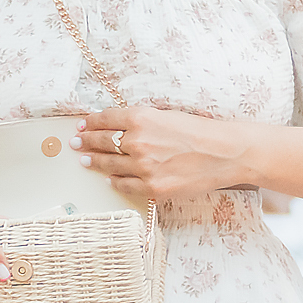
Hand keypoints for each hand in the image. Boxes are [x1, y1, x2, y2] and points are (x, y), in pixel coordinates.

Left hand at [71, 106, 247, 202]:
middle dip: (86, 141)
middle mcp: (138, 141)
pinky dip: (115, 181)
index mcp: (142, 118)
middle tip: (77, 142)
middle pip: (102, 141)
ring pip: (108, 164)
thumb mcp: (169, 116)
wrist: (225, 153)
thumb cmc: (202, 132)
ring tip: (86, 160)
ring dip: (95, 161)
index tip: (83, 125)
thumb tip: (120, 127)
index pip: (106, 119)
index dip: (91, 122)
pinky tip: (110, 178)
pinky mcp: (152, 187)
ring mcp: (143, 166)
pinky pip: (124, 185)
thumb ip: (143, 122)